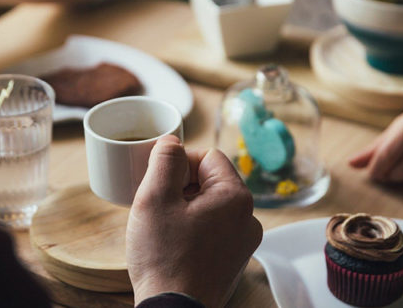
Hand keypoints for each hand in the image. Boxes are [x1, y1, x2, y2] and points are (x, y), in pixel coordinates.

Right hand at [127, 136, 262, 306]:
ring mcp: (243, 242)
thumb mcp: (154, 198)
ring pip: (210, 206)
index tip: (158, 183)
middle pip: (210, 181)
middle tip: (157, 207)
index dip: (179, 163)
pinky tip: (173, 245)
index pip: (207, 156)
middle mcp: (248, 218)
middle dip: (180, 187)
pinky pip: (213, 230)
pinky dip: (192, 230)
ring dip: (185, 209)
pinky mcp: (232, 260)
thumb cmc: (164, 258)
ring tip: (163, 228)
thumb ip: (164, 160)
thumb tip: (171, 142)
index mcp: (235, 197)